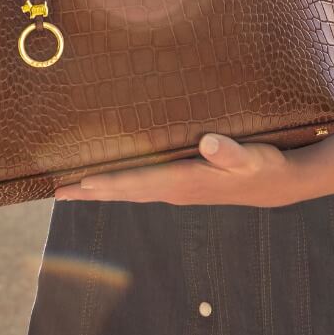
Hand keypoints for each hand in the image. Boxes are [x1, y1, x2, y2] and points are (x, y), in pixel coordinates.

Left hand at [54, 134, 303, 208]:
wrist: (276, 183)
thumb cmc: (262, 166)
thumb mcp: (251, 157)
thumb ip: (231, 152)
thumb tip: (210, 144)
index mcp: (184, 182)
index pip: (137, 184)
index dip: (108, 183)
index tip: (78, 184)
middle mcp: (175, 188)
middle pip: (124, 191)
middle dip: (91, 191)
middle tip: (57, 191)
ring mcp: (177, 188)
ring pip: (130, 189)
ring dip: (101, 188)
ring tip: (73, 186)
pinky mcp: (182, 183)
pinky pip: (142, 183)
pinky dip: (120, 182)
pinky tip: (112, 177)